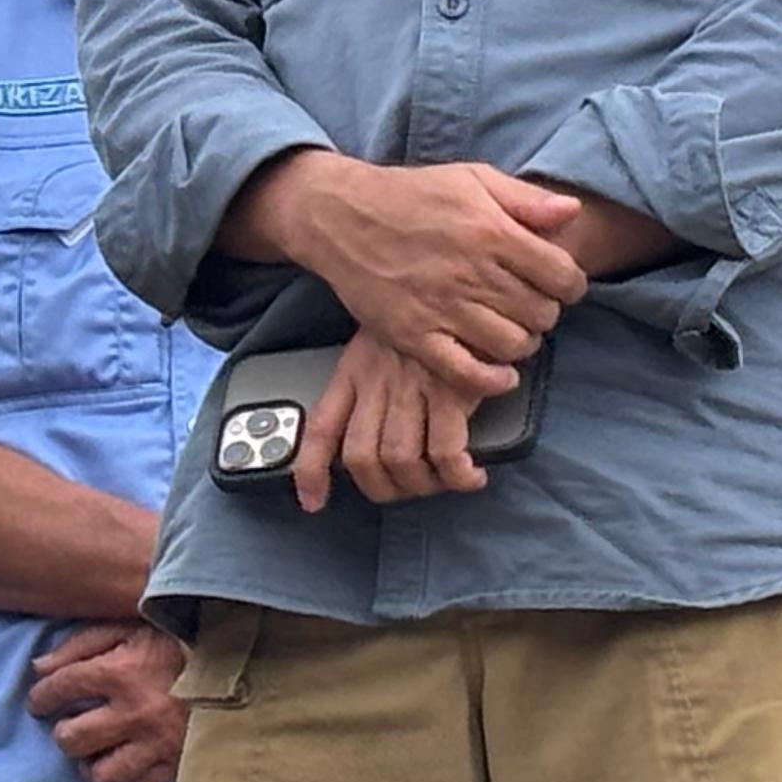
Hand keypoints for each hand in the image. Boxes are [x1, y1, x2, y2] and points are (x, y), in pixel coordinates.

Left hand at [27, 621, 187, 781]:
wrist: (238, 658)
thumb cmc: (175, 638)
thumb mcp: (127, 627)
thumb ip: (81, 645)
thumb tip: (39, 670)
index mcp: (120, 671)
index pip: (60, 689)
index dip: (41, 697)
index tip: (42, 701)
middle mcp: (135, 712)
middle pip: (71, 740)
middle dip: (65, 732)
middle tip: (72, 724)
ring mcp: (158, 742)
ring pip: (103, 775)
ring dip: (92, 764)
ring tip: (97, 750)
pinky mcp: (178, 762)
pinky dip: (127, 777)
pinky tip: (127, 760)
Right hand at [257, 153, 584, 394]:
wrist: (342, 216)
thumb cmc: (411, 195)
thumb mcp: (472, 178)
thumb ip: (526, 198)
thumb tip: (573, 213)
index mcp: (491, 232)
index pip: (561, 275)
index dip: (571, 284)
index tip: (561, 285)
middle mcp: (471, 273)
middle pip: (541, 313)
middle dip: (546, 312)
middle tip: (532, 306)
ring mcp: (441, 308)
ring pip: (512, 345)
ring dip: (522, 343)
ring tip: (512, 330)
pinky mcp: (414, 335)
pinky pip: (466, 372)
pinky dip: (493, 380)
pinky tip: (501, 373)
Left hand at [291, 328, 501, 512]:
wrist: (467, 280)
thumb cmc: (433, 313)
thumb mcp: (384, 336)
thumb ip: (373, 378)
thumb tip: (373, 430)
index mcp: (355, 368)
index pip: (321, 426)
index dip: (311, 470)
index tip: (313, 501)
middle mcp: (377, 380)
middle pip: (361, 456)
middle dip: (382, 488)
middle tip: (408, 488)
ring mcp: (412, 386)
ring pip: (400, 460)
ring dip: (423, 485)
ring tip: (444, 481)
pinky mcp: (451, 390)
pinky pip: (446, 453)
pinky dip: (458, 476)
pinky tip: (471, 475)